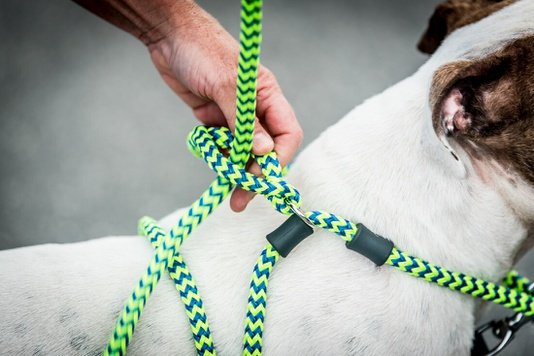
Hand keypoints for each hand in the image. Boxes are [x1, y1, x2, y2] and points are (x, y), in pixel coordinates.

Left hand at [148, 4, 302, 211]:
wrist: (168, 35)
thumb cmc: (202, 50)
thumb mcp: (226, 84)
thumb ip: (244, 120)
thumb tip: (263, 152)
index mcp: (268, 96)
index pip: (286, 134)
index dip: (277, 160)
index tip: (261, 179)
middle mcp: (255, 109)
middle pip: (264, 150)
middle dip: (254, 174)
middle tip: (239, 199)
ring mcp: (233, 115)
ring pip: (241, 152)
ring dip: (233, 167)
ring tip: (221, 181)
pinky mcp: (213, 119)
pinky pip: (221, 146)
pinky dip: (216, 154)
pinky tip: (208, 153)